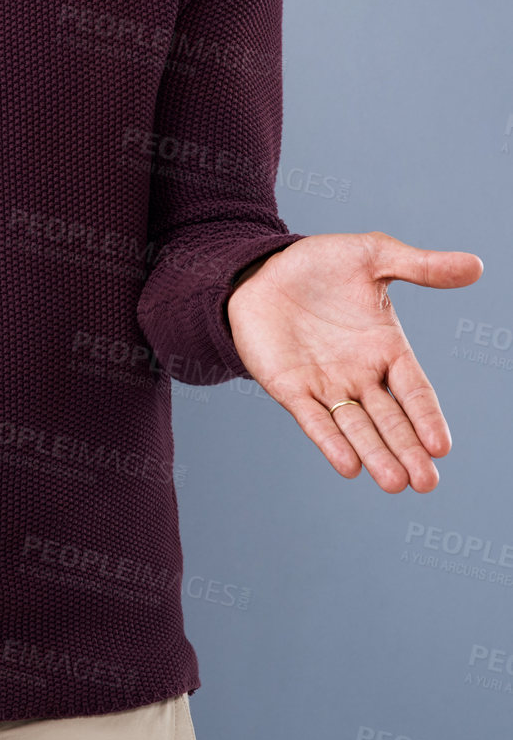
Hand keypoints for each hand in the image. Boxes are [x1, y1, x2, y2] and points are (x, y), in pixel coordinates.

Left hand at [224, 231, 482, 492]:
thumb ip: (421, 266)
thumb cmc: (320, 263)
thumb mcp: (374, 255)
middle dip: (407, 451)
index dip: (427, 417)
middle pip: (390, 420)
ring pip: (355, 427)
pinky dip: (330, 441)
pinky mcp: (290, 388)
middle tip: (426, 484)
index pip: (414, 390)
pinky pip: (314, 419)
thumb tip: (477, 265)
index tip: (441, 446)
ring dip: (374, 454)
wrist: (261, 268)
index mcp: (386, 348)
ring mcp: (325, 384)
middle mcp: (360, 374)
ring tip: (394, 483)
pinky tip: (348, 466)